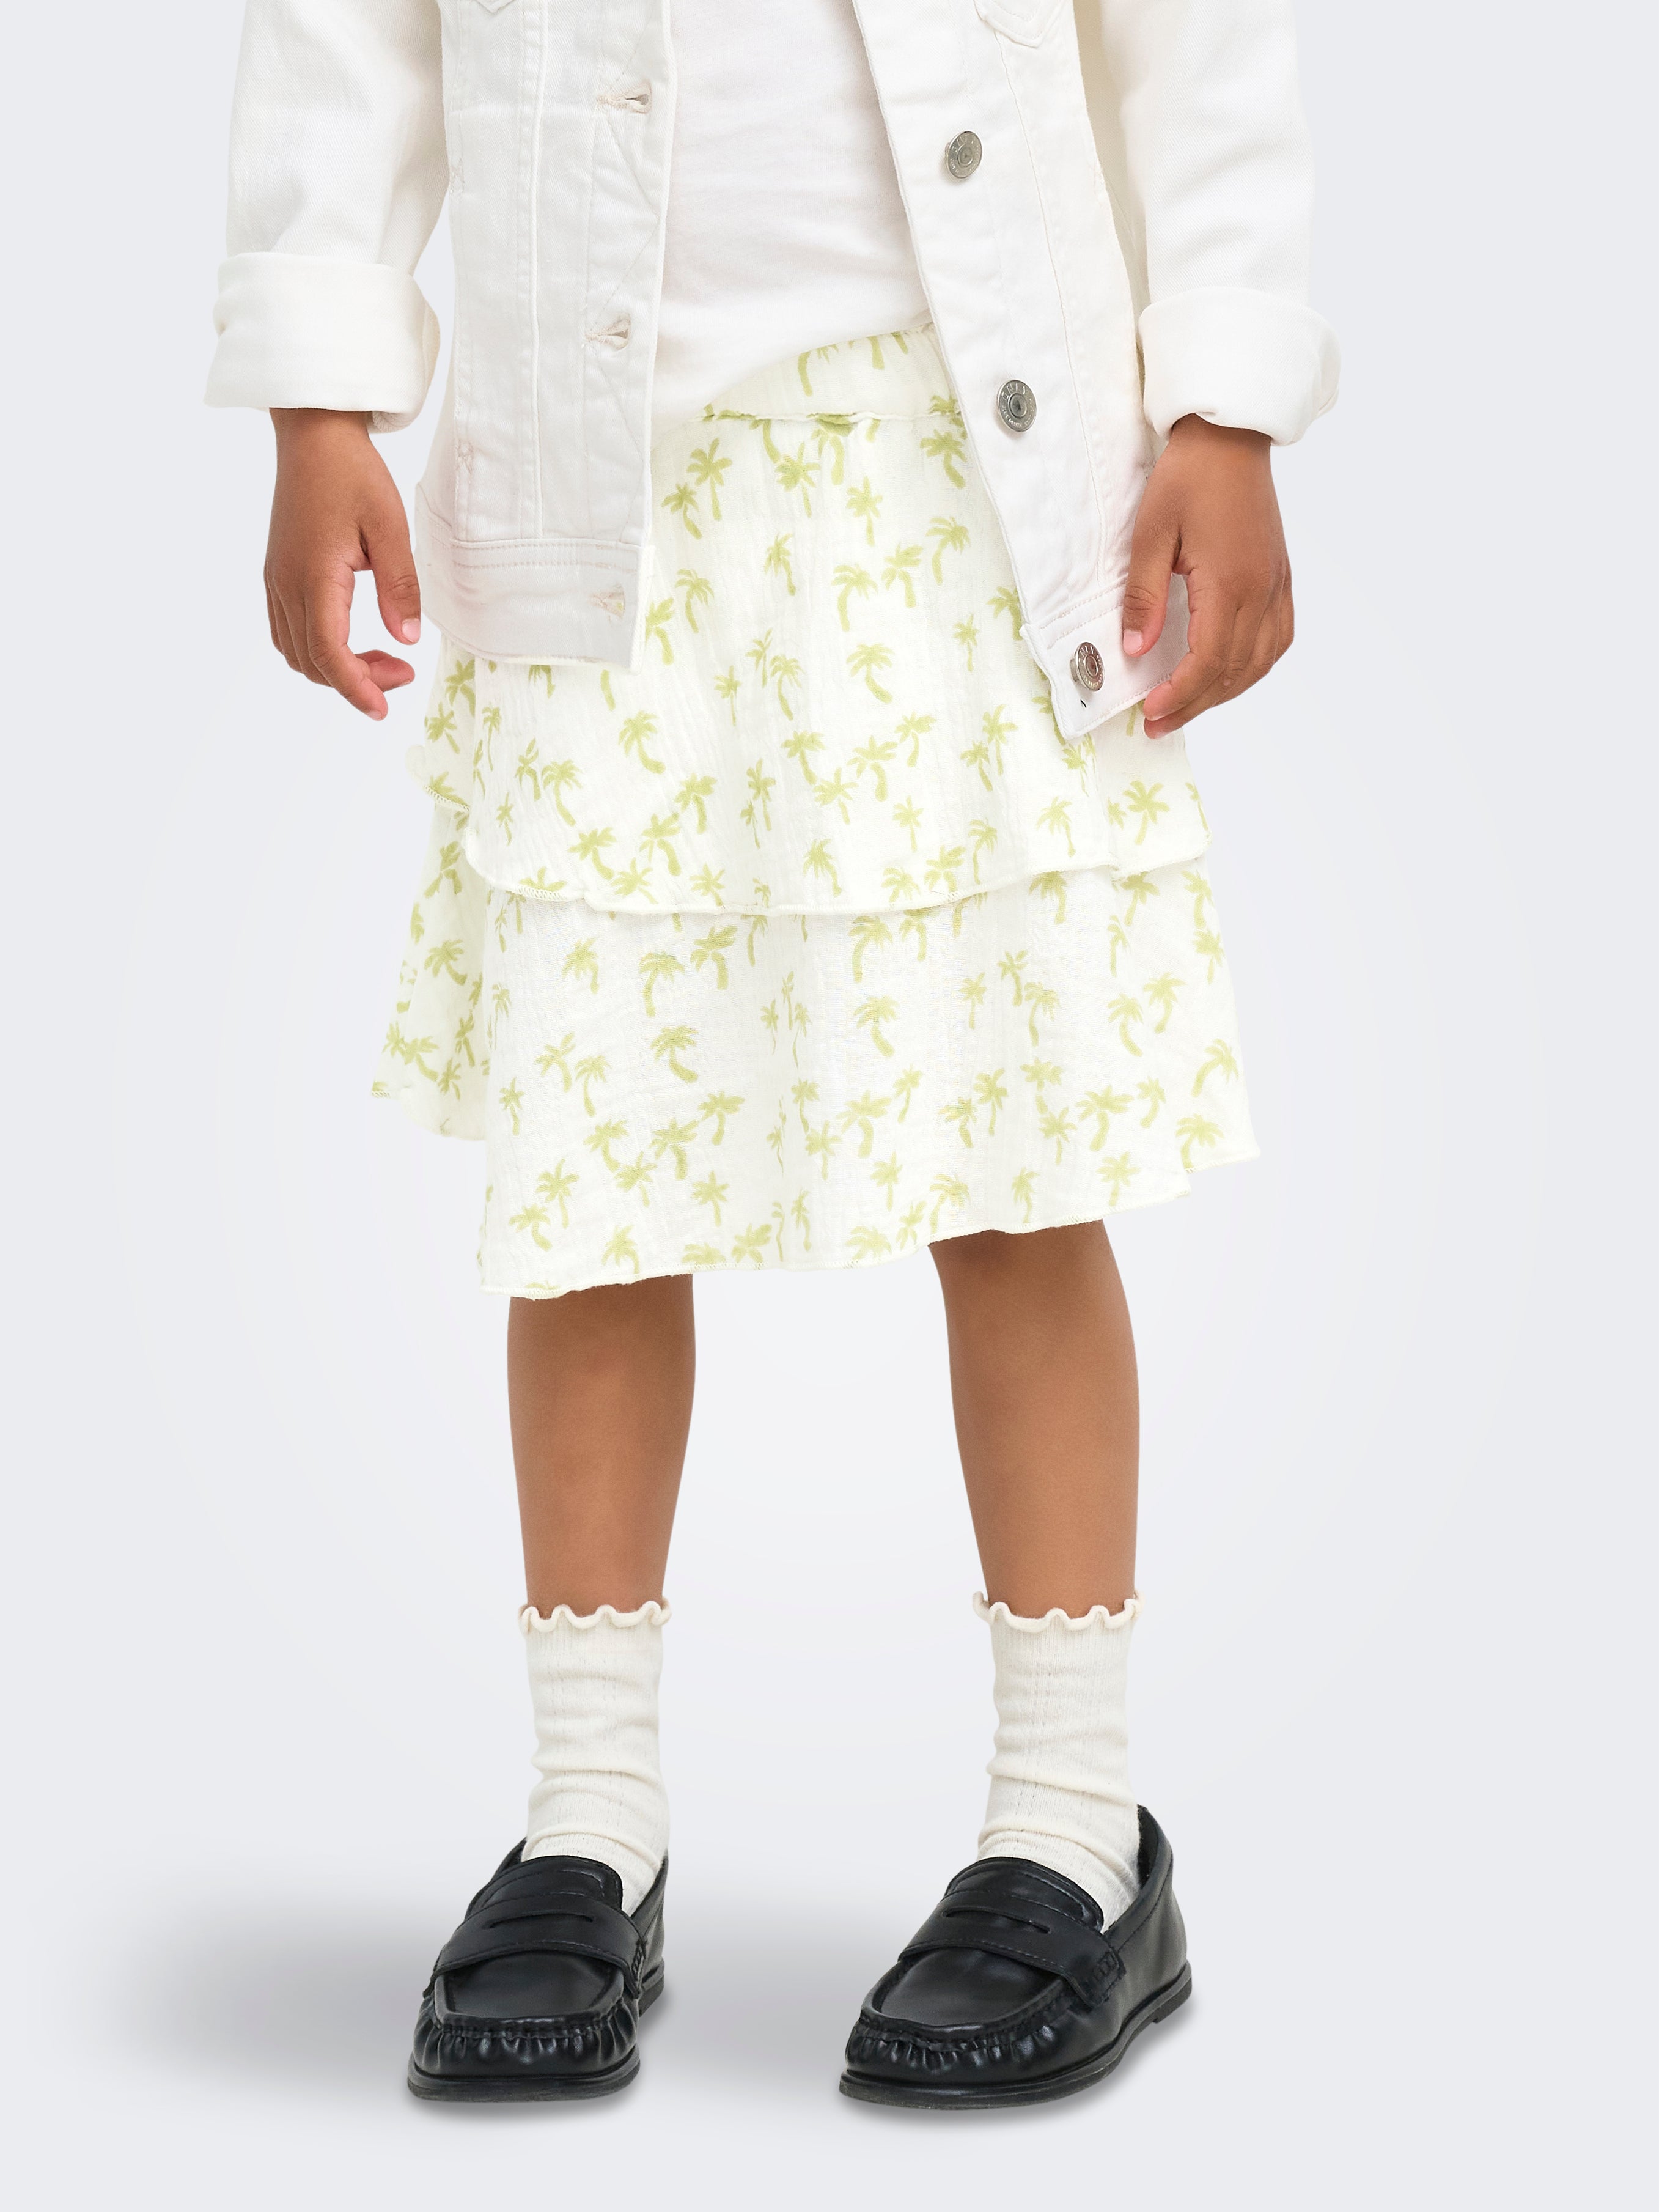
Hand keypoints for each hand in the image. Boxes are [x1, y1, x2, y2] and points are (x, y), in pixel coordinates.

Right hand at [265, 409, 420, 719]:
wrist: (313, 435)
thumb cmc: (353, 474)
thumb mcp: (390, 527)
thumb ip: (399, 586)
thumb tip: (406, 637)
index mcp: (314, 577)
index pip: (329, 655)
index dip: (357, 690)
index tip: (383, 709)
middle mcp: (286, 585)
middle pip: (312, 663)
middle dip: (356, 681)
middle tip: (402, 670)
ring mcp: (276, 581)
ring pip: (297, 652)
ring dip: (336, 669)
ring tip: (382, 658)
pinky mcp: (277, 574)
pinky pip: (288, 631)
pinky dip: (318, 650)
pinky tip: (352, 640)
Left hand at [1121, 416, 1292, 738]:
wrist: (1230, 437)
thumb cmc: (1189, 477)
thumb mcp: (1150, 533)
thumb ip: (1144, 595)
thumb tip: (1135, 649)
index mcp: (1230, 581)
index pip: (1209, 659)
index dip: (1180, 694)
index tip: (1150, 712)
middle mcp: (1262, 590)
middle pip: (1234, 670)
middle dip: (1194, 704)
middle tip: (1157, 724)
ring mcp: (1277, 585)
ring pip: (1260, 662)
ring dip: (1223, 692)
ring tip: (1186, 706)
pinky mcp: (1280, 578)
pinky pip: (1277, 639)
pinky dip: (1251, 667)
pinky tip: (1226, 675)